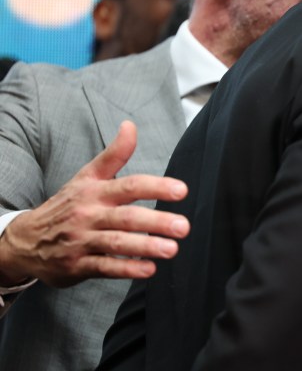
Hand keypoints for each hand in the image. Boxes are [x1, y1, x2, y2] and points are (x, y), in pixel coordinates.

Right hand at [0, 121, 189, 287]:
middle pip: (126, 217)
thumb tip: (131, 125)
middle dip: (156, 222)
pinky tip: (149, 270)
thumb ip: (115, 154)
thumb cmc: (68, 205)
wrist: (26, 239)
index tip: (182, 190)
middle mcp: (88, 215)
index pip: (129, 186)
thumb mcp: (88, 177)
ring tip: (172, 249)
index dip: (156, 187)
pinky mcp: (76, 266)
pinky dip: (126, 269)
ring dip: (146, 247)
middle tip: (183, 226)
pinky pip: (104, 268)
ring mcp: (82, 241)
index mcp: (95, 192)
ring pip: (116, 243)